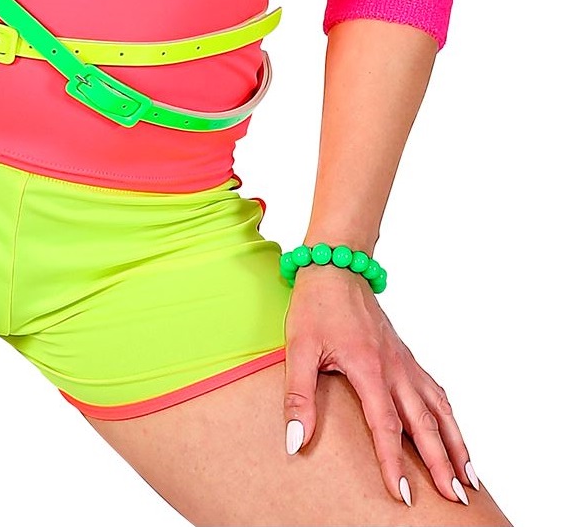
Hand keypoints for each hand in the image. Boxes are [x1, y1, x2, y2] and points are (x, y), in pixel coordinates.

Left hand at [283, 263, 475, 506]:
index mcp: (369, 368)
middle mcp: (395, 369)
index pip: (386, 427)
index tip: (404, 496)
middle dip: (441, 465)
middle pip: (424, 425)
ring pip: (439, 410)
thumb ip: (299, 397)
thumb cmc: (316, 305)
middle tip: (456, 500)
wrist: (336, 266)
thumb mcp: (298, 349)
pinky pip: (435, 391)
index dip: (395, 464)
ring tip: (470, 479)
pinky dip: (449, 417)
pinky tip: (455, 435)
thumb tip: (296, 441)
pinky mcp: (406, 357)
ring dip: (456, 445)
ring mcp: (404, 362)